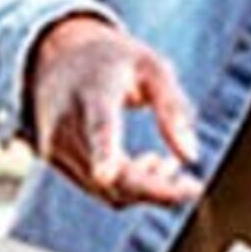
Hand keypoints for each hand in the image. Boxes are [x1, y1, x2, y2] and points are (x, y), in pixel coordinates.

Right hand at [27, 13, 201, 206]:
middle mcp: (67, 124)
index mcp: (94, 91)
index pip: (99, 126)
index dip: (103, 152)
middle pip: (111, 175)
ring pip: (109, 192)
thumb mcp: (151, 68)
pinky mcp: (58, 165)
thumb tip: (190, 158)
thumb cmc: (115, 62)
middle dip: (156, 189)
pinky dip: (131, 188)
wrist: (58, 59)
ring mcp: (57, 149)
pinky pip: (102, 191)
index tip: (104, 174)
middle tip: (193, 187)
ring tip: (170, 163)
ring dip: (149, 187)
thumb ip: (172, 108)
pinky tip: (149, 163)